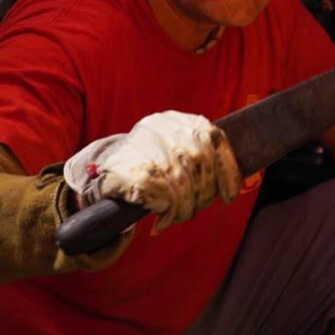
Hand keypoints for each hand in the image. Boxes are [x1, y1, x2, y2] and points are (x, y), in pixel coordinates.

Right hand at [63, 110, 242, 230]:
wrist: (102, 173)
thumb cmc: (147, 168)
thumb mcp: (176, 154)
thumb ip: (203, 161)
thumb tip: (232, 189)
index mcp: (176, 120)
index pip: (213, 138)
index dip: (227, 170)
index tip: (229, 195)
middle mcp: (159, 126)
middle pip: (200, 162)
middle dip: (203, 193)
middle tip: (195, 208)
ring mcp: (140, 145)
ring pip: (180, 181)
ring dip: (184, 206)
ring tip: (177, 215)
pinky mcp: (125, 169)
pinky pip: (158, 193)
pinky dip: (164, 208)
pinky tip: (160, 214)